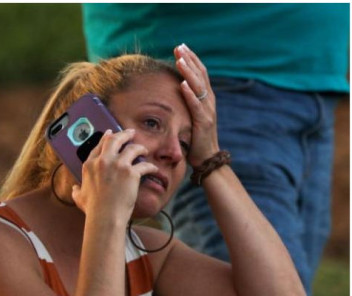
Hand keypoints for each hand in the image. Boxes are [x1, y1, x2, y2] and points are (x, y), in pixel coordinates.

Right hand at [72, 129, 157, 221]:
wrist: (105, 216)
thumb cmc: (92, 209)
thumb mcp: (79, 197)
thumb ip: (77, 190)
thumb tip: (74, 189)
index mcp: (89, 165)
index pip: (98, 146)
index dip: (105, 138)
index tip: (110, 134)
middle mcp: (103, 161)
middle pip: (114, 140)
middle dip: (124, 134)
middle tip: (131, 132)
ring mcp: (118, 165)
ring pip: (132, 148)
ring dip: (140, 147)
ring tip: (144, 150)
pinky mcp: (131, 173)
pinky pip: (144, 165)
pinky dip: (150, 166)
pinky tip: (153, 168)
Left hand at [174, 44, 219, 167]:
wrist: (207, 159)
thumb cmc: (195, 139)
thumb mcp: (191, 117)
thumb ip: (187, 104)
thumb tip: (175, 91)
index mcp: (206, 99)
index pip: (200, 73)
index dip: (191, 59)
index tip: (181, 47)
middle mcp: (209, 102)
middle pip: (200, 75)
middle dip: (189, 60)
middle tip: (179, 47)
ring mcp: (208, 111)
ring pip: (199, 87)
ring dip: (189, 72)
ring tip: (179, 60)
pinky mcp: (204, 123)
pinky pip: (196, 106)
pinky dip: (190, 94)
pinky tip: (183, 84)